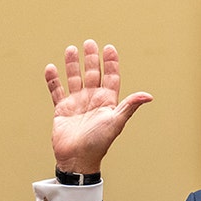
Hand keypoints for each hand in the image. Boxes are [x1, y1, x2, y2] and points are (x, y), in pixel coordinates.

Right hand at [44, 39, 152, 173]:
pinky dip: (53, 80)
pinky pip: (56, 91)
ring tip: (71, 49)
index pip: (111, 77)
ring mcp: (77, 103)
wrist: (78, 158)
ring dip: (73, 65)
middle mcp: (92, 100)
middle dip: (92, 58)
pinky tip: (52, 68)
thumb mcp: (116, 121)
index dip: (111, 63)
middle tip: (90, 43)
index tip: (109, 48)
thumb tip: (148, 96)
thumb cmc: (99, 142)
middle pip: (93, 74)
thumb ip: (129, 106)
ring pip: (74, 79)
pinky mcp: (62, 109)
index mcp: (107, 101)